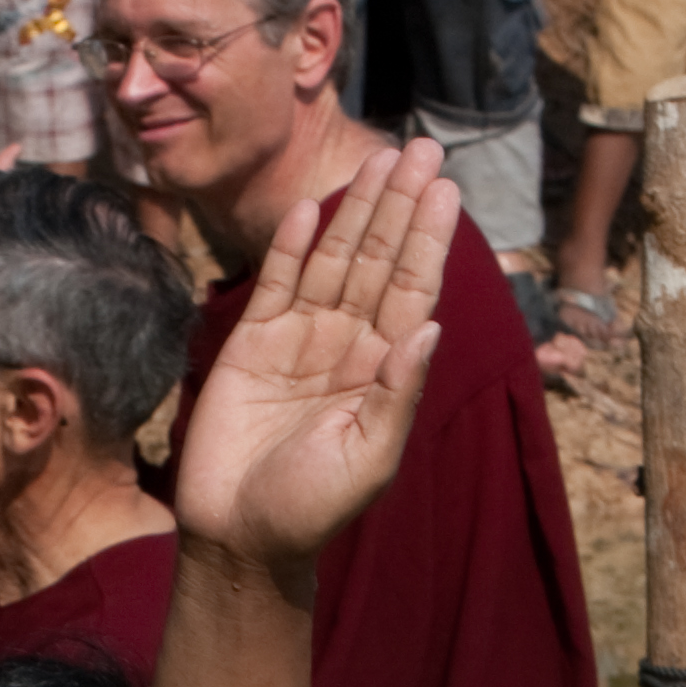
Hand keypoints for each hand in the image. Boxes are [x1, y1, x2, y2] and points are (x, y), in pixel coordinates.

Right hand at [170, 139, 454, 574]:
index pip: (412, 289)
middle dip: (401, 206)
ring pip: (333, 261)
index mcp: (383, 371)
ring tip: (378, 160)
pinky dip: (289, 247)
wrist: (240, 537)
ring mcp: (298, 341)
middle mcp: (346, 346)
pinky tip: (307, 208)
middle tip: (424, 148)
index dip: (428, 239)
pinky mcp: (251, 346)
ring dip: (354, 211)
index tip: (446, 189)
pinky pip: (276, 285)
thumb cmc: (311, 510)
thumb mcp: (370, 459)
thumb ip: (398, 393)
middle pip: (378, 261)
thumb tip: (428, 326)